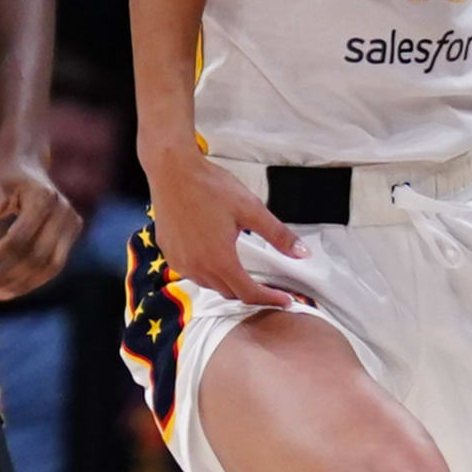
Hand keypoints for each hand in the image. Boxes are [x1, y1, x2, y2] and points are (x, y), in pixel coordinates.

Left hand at [0, 145, 79, 300]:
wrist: (26, 163)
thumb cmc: (3, 178)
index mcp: (43, 197)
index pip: (19, 238)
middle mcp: (63, 211)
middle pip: (36, 255)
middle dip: (6, 276)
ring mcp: (72, 222)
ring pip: (49, 266)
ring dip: (21, 285)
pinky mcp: (73, 233)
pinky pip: (55, 264)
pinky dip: (33, 280)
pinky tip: (11, 288)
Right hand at [142, 136, 305, 307]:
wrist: (172, 171)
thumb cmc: (209, 187)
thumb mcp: (251, 209)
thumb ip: (278, 235)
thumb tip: (302, 253)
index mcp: (220, 260)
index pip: (249, 293)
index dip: (270, 299)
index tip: (284, 300)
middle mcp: (198, 267)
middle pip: (230, 293)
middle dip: (251, 293)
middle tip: (268, 286)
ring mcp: (180, 262)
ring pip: (210, 285)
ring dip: (228, 283)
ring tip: (242, 272)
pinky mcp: (169, 253)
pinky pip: (192, 273)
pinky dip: (208, 273)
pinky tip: (214, 258)